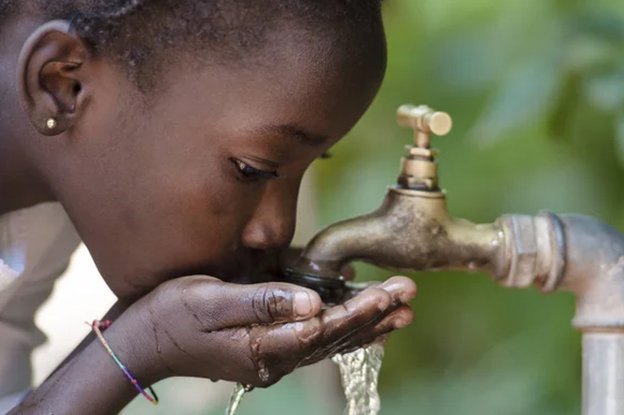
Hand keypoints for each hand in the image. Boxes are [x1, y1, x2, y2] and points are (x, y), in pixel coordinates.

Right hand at [128, 274, 415, 386]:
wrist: (141, 341)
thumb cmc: (170, 315)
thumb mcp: (210, 301)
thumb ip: (263, 302)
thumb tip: (314, 304)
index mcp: (263, 346)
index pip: (325, 329)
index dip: (360, 310)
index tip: (391, 294)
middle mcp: (274, 357)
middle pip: (335, 337)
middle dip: (373, 315)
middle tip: (408, 296)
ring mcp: (270, 356)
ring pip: (329, 340)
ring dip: (364, 323)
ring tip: (398, 310)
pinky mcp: (264, 347)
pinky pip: (312, 339)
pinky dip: (339, 326)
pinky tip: (356, 315)